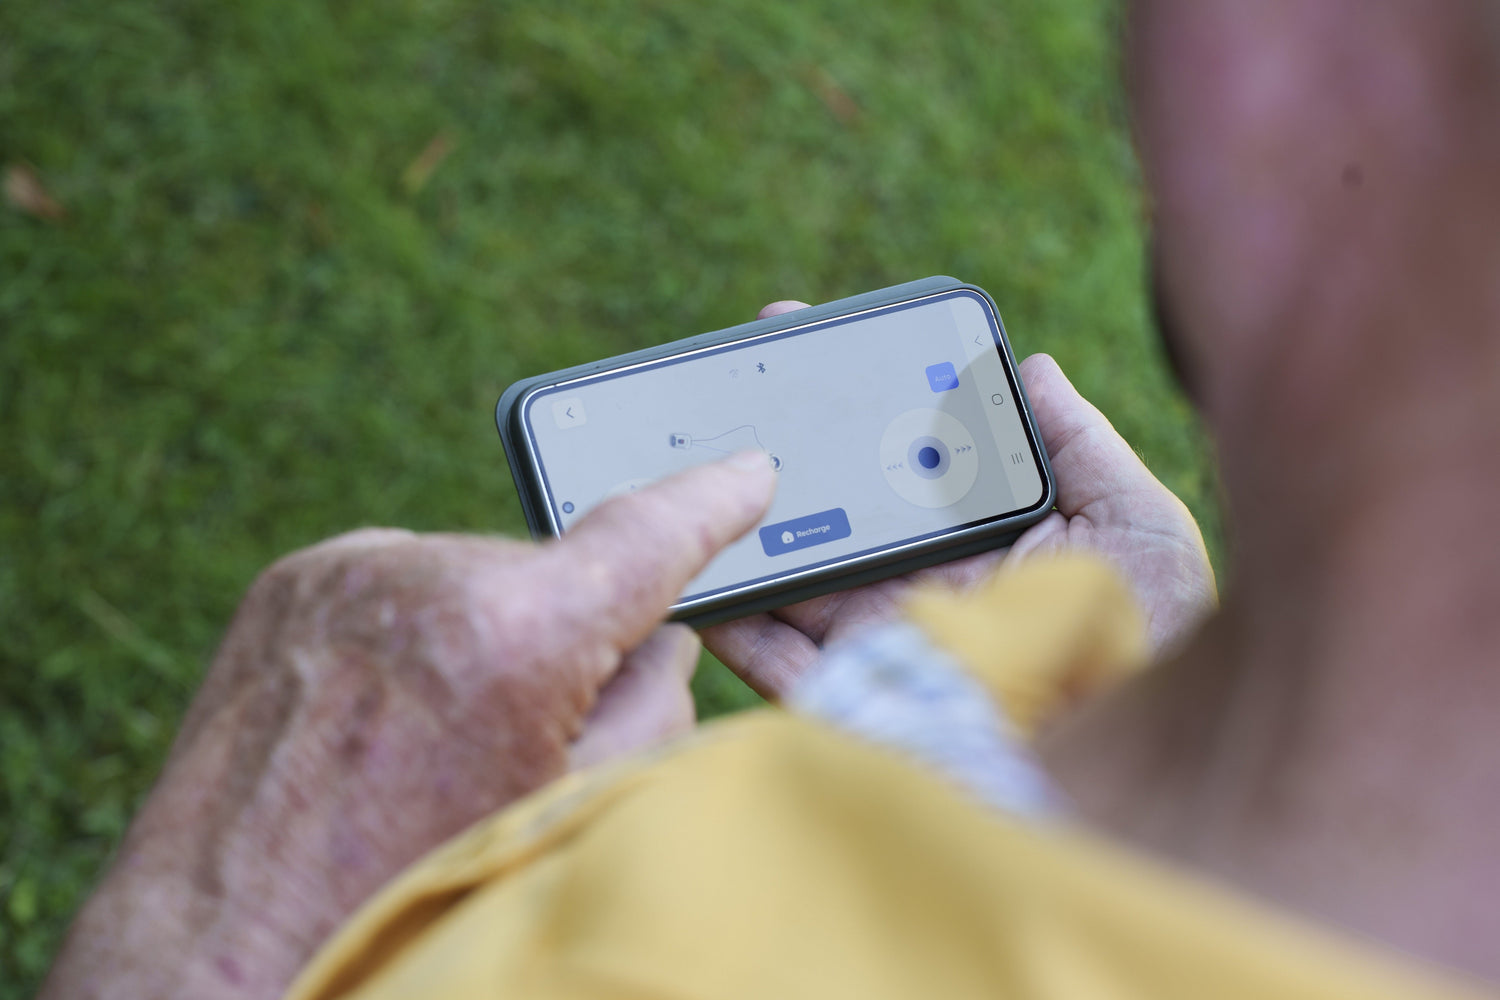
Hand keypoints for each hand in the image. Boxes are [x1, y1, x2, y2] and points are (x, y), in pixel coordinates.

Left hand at [40, 452, 774, 999]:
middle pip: (553, 577)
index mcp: (507, 635)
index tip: (746, 473)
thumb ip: (647, 710)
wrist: (227, 950)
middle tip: (530, 732)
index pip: (643, 536)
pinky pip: (404, 584)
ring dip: (487, 632)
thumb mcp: (570, 816)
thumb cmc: (408, 901)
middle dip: (566, 635)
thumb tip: (660, 642)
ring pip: (475, 577)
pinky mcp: (292, 584)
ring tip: (436, 741)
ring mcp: (343, 572)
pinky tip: (391, 716)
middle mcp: (418, 575)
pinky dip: (422, 631)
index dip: (710, 503)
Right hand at [702, 302, 1215, 699]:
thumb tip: (1029, 366)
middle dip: (783, 451)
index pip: (898, 461)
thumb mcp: (1137, 524)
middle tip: (736, 383)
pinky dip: (733, 624)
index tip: (813, 340)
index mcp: (974, 542)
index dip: (855, 403)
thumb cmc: (1158, 640)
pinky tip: (699, 578)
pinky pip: (778, 662)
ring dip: (746, 527)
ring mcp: (882, 643)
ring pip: (792, 579)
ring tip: (697, 462)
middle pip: (832, 513)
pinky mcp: (859, 699)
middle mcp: (919, 587)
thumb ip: (1077, 446)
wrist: (1149, 767)